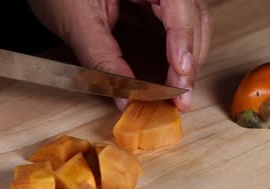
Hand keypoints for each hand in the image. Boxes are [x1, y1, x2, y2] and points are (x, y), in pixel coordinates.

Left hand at [28, 0, 211, 111]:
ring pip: (192, 24)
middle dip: (189, 60)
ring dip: (187, 59)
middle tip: (180, 98)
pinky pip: (175, 27)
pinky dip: (176, 53)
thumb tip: (125, 97)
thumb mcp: (75, 20)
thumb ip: (100, 59)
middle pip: (193, 17)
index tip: (179, 76)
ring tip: (176, 92)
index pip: (178, 4)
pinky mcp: (154, 3)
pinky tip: (169, 75)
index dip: (183, 41)